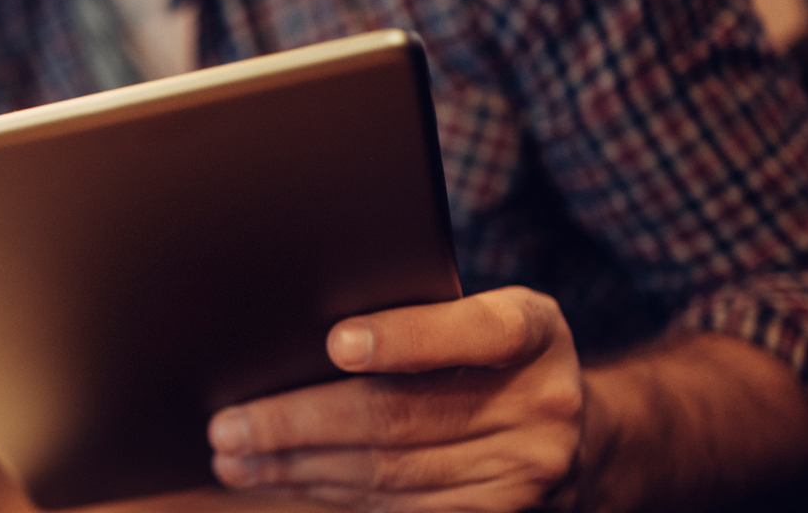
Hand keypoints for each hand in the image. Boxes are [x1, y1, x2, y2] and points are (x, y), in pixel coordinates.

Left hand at [208, 287, 583, 512]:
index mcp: (532, 330)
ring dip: (298, 469)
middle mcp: (540, 405)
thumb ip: (422, 314)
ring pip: (389, 474)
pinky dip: (330, 493)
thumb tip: (309, 337)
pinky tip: (283, 479)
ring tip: (234, 457)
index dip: (405, 339)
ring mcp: (523, 473)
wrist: (579, 435)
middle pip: (403, 417)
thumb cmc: (496, 356)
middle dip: (301, 423)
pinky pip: (397, 509)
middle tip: (228, 425)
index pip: (473, 331)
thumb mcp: (484, 314)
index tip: (336, 343)